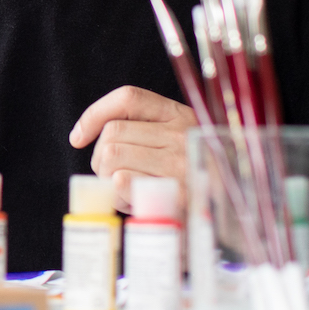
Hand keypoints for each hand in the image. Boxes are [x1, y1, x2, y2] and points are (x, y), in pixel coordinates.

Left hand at [68, 85, 196, 212]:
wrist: (231, 211)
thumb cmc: (190, 178)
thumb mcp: (175, 142)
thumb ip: (140, 131)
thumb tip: (83, 134)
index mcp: (179, 115)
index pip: (127, 98)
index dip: (94, 114)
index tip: (78, 137)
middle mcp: (182, 133)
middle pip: (113, 132)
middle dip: (99, 157)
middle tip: (110, 176)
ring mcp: (181, 162)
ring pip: (112, 155)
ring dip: (106, 178)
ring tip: (123, 190)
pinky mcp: (178, 193)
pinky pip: (124, 180)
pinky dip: (116, 193)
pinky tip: (131, 201)